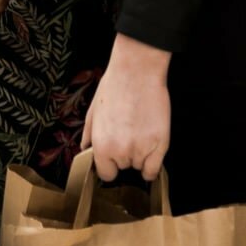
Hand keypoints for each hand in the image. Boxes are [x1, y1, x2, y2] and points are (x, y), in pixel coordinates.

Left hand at [82, 33, 171, 181]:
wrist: (137, 72)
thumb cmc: (114, 87)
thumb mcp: (93, 111)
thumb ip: (89, 135)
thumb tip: (86, 150)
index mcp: (101, 145)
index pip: (106, 173)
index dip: (109, 165)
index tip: (113, 157)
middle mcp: (120, 151)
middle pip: (124, 167)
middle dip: (124, 155)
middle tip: (127, 133)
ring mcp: (142, 149)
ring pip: (139, 166)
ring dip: (139, 155)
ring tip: (139, 131)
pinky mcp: (160, 145)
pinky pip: (154, 170)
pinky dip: (152, 164)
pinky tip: (150, 152)